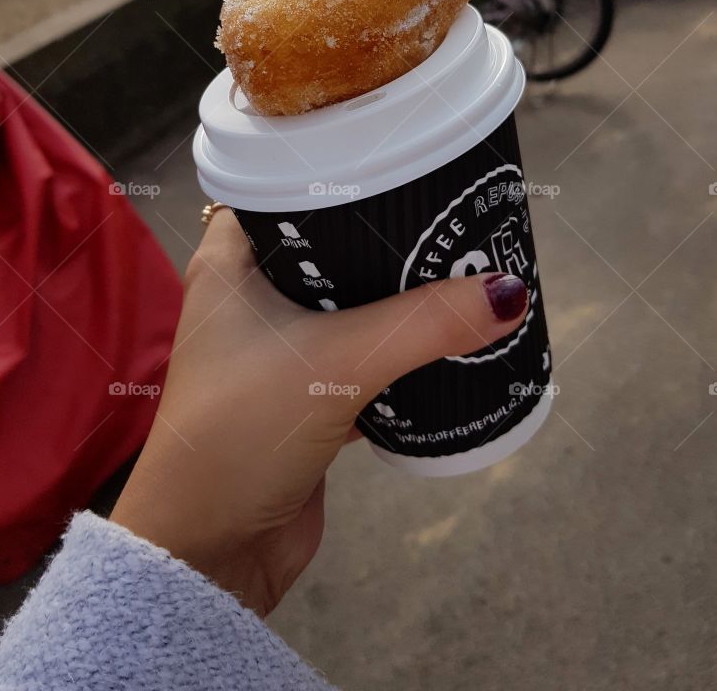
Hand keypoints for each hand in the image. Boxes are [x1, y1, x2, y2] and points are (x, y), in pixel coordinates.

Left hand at [111, 209, 527, 616]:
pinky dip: (400, 354)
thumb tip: (508, 292)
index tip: (403, 162)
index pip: (285, 190)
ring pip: (351, 307)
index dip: (341, 173)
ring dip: (399, 300)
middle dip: (388, 240)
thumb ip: (423, 325)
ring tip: (462, 271)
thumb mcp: (338, 362)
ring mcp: (277, 352)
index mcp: (230, 265)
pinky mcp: (304, 399)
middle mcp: (250, 300)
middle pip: (330, 249)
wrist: (209, 554)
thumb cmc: (240, 436)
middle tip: (453, 217)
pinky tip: (447, 343)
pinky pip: (362, 359)